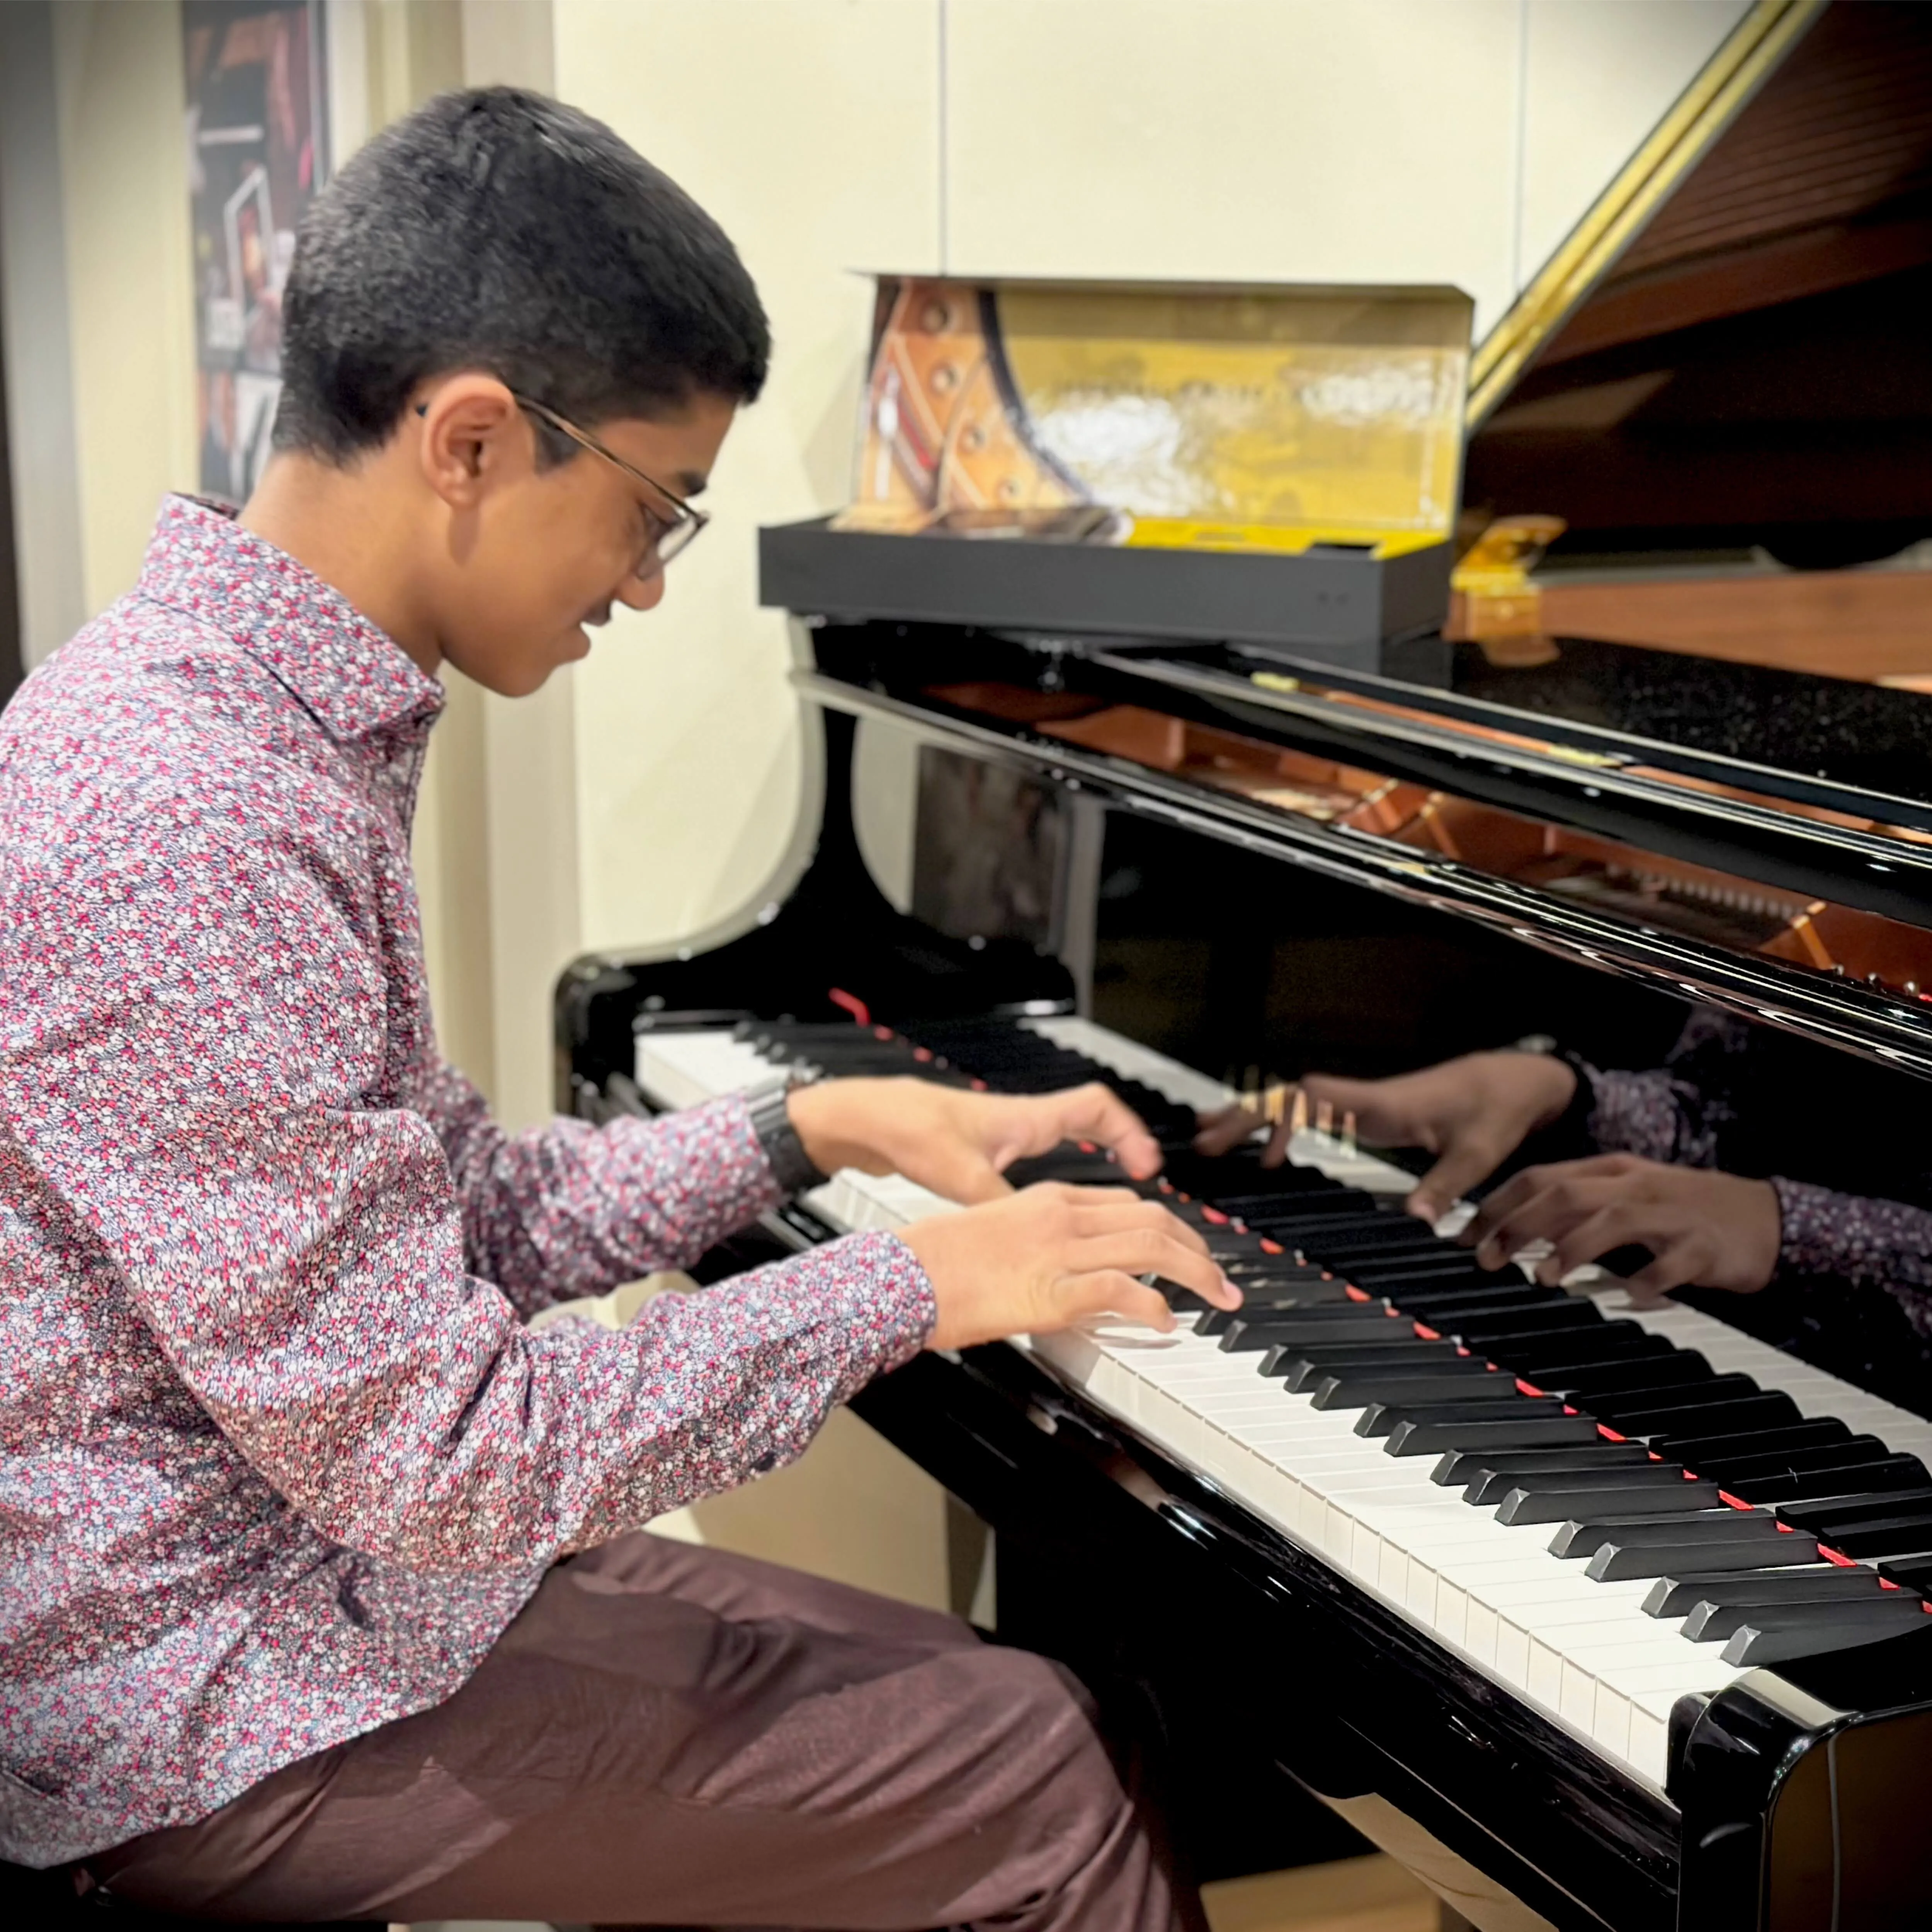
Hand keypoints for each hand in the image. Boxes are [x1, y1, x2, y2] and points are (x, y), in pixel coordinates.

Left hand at [786, 1077, 1162, 1205]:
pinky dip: (1056, 1182)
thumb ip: (997, 1206)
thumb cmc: (909, 1130)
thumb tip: (1026, 1240)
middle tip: (1144, 1183)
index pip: (1095, 1107)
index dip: (1128, 1132)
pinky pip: (1040, 1163)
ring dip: (1090, 1165)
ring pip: (1065, 1144)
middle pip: (1091, 1124)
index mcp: (1025, 1120)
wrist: (868, 1121)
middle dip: (1122, 1149)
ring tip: (1111, 1202)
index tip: (1146, 1163)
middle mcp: (1021, 1125)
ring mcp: (1005, 1139)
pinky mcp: (986, 1156)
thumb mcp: (960, 1173)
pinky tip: (1052, 1214)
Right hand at [900, 1184, 1240, 1350]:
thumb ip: (1035, 1244)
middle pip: (1153, 1219)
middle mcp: (1061, 1216)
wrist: (901, 1274)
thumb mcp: (996, 1235)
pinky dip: (1154, 1305)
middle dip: (1197, 1249)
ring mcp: (1059, 1251)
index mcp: (1047, 1199)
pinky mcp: (1053, 1290)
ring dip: (1196, 1273)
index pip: (1127, 1204)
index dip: (1168, 1227)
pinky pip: (1122, 1290)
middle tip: (1220, 1279)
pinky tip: (1167, 1322)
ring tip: (1217, 1298)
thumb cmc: (935, 1262)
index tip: (1186, 1250)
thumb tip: (1060, 1270)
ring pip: (1152, 1246)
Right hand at [1194, 1052, 1577, 1222]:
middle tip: (1203, 1140)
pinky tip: (1264, 1146)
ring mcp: (1361, 1104)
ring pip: (1294, 1101)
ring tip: (1211, 1135)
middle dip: (1244, 1115)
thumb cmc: (1496, 1109)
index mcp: (1382, 1105)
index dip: (1282, 1117)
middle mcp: (1363, 1100)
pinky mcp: (1367, 1112)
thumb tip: (1419, 1222)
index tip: (1264, 1151)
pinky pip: (1312, 1110)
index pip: (1315, 1097)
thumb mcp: (1478, 1152)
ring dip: (1254, 1115)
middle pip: (1289, 1096)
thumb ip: (1446, 1185)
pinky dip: (1280, 1123)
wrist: (1515, 1080)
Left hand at [1459, 1153, 1781, 1302]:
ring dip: (1571, 1248)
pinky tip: (1625, 1295)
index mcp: (1611, 1170)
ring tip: (1541, 1276)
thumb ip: (1573, 1208)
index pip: (1540, 1176)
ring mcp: (1671, 1214)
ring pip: (1612, 1220)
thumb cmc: (1682, 1209)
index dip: (1497, 1204)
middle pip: (1566, 1194)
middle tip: (1487, 1258)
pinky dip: (1645, 1280)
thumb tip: (1512, 1228)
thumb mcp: (1624, 1196)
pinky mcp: (1704, 1247)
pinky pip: (1670, 1264)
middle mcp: (1636, 1185)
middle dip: (1519, 1224)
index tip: (1464, 1235)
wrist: (1766, 1216)